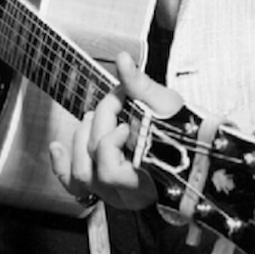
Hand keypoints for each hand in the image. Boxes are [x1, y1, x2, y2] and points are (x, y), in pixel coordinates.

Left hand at [48, 50, 180, 210]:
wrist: (198, 159)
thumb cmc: (185, 134)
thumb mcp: (166, 106)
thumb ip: (139, 85)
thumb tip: (122, 58)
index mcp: (143, 173)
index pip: (106, 150)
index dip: (108, 118)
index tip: (122, 98)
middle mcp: (125, 191)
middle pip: (93, 157)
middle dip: (97, 124)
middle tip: (112, 106)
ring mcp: (114, 195)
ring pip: (80, 175)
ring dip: (79, 141)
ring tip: (92, 120)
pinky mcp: (106, 192)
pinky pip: (76, 187)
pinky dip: (62, 166)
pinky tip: (56, 147)